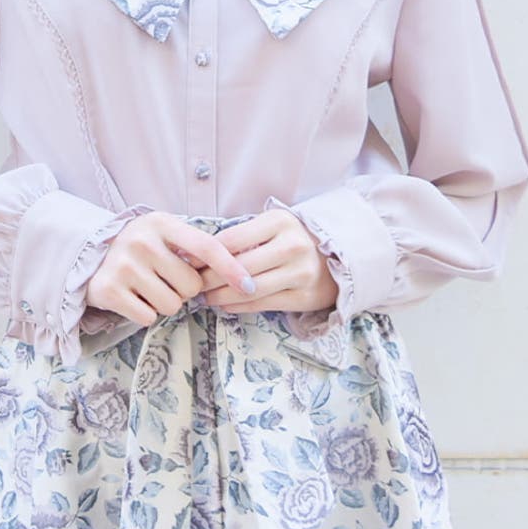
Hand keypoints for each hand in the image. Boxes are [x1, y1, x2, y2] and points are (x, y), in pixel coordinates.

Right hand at [86, 211, 256, 326]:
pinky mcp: (109, 291)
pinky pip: (148, 317)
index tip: (249, 285)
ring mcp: (123, 266)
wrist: (87, 256)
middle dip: (184, 290)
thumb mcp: (163, 233)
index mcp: (161, 223)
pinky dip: (145, 314)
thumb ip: (194, 246)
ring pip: (172, 305)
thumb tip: (238, 269)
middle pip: (191, 285)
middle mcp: (142, 241)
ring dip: (165, 303)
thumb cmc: (139, 247)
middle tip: (165, 280)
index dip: (231, 268)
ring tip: (148, 288)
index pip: (206, 247)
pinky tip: (133, 298)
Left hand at [194, 208, 338, 315]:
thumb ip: (242, 235)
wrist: (338, 257)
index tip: (189, 261)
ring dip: (220, 296)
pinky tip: (226, 305)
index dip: (205, 253)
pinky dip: (238, 307)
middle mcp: (292, 245)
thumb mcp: (272, 226)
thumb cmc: (293, 239)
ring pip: (248, 289)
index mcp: (280, 222)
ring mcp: (300, 272)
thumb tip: (198, 251)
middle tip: (193, 283)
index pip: (231, 239)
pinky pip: (262, 304)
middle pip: (237, 267)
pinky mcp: (305, 297)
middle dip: (209, 278)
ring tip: (206, 297)